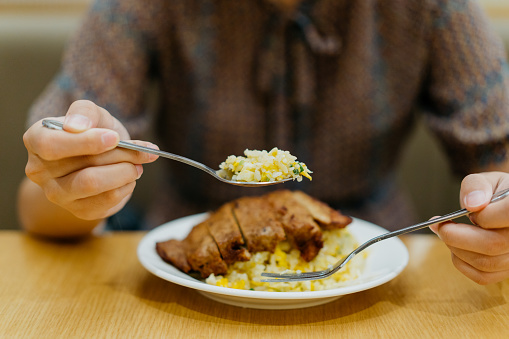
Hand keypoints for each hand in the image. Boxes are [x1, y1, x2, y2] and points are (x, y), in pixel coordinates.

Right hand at [23, 100, 158, 220]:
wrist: (101, 158)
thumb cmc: (94, 132)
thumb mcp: (92, 114)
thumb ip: (85, 112)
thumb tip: (77, 125)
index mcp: (36, 140)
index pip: (52, 145)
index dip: (86, 142)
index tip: (114, 137)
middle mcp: (39, 171)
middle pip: (84, 164)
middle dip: (120, 155)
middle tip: (143, 150)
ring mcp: (57, 194)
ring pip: (95, 184)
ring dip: (125, 172)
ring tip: (137, 164)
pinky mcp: (79, 211)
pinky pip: (108, 200)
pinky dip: (126, 186)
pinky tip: (128, 178)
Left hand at [429, 172, 508, 283]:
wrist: (504, 207)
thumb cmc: (496, 194)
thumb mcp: (486, 181)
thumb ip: (476, 186)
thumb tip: (471, 204)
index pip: (507, 215)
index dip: (483, 215)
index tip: (468, 210)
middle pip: (492, 245)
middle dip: (456, 235)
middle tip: (440, 225)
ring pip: (485, 263)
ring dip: (455, 249)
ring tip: (447, 234)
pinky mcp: (507, 270)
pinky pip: (482, 276)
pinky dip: (461, 263)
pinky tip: (456, 248)